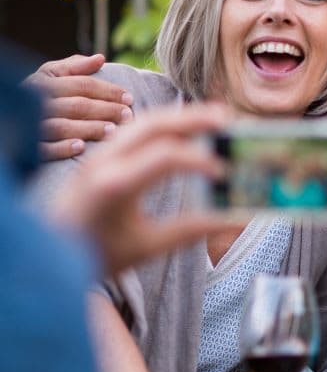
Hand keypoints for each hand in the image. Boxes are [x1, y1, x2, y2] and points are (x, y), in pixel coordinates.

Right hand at [25, 54, 133, 159]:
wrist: (10, 118)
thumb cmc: (38, 94)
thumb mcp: (50, 76)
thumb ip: (73, 67)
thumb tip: (100, 58)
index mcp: (44, 84)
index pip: (82, 85)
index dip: (108, 90)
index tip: (129, 98)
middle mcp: (37, 104)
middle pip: (77, 106)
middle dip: (106, 110)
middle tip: (128, 116)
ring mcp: (33, 126)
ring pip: (64, 127)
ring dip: (90, 128)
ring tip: (113, 131)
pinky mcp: (29, 148)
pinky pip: (45, 149)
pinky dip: (62, 147)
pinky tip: (81, 147)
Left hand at [47, 102, 230, 273]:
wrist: (51, 251)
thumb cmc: (96, 255)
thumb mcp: (146, 247)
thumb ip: (190, 230)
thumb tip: (231, 219)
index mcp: (115, 185)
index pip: (165, 157)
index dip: (200, 160)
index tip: (225, 172)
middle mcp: (103, 162)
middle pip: (153, 125)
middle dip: (193, 119)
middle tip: (227, 118)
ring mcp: (98, 155)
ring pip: (142, 122)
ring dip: (178, 116)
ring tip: (212, 118)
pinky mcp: (98, 155)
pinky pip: (133, 129)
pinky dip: (162, 124)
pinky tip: (183, 129)